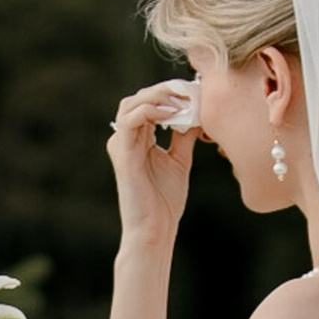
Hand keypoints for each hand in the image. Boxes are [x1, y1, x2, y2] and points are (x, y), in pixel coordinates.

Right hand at [107, 82, 197, 253]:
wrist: (156, 229)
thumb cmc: (165, 201)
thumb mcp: (180, 160)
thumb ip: (184, 136)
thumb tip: (197, 112)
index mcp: (138, 139)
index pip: (149, 103)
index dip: (170, 92)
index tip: (195, 90)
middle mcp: (125, 139)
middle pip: (139, 98)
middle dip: (165, 90)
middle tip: (190, 89)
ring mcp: (121, 146)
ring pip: (131, 104)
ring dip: (157, 96)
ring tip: (182, 99)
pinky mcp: (123, 155)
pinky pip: (131, 121)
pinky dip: (151, 110)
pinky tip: (173, 113)